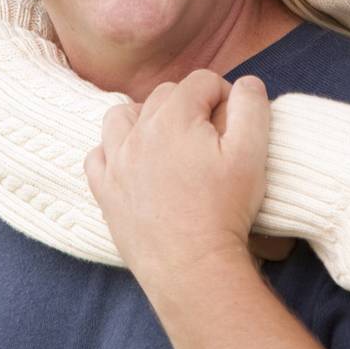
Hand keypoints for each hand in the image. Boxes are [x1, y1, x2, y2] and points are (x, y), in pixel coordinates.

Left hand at [83, 70, 270, 298]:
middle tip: (210, 135)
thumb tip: (247, 83)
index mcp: (174, 118)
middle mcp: (137, 133)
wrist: (192, 267)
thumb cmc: (226, 210)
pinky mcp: (104, 191)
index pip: (200, 81)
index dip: (223, 93)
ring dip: (143, 119)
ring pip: (121, 117)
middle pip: (163, 96)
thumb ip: (252, 108)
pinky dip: (112, 152)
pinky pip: (97, 156)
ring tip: (167, 140)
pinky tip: (132, 164)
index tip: (235, 119)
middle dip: (188, 105)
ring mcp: (115, 162)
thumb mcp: (252, 155)